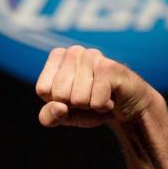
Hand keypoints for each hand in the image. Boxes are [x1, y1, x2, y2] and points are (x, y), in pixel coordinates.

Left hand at [35, 46, 157, 127]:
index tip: (69, 98)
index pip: (43, 89)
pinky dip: (103, 107)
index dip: (56, 102)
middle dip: (74, 105)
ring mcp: (93, 56)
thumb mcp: (64, 115)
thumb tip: (58, 107)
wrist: (124, 107)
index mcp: (57, 58)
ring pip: (78, 99)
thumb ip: (49, 116)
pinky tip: (111, 97)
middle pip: (59, 94)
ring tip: (99, 96)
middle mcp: (73, 51)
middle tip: (87, 97)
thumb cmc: (90, 107)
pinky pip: (96, 102)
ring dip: (90, 106)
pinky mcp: (110, 67)